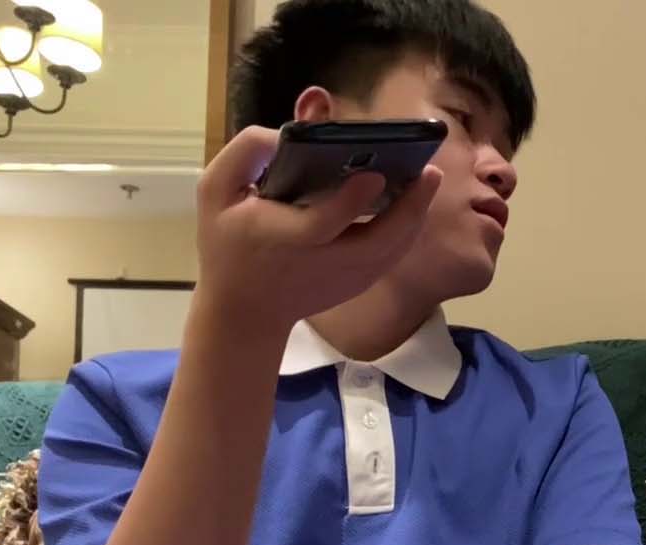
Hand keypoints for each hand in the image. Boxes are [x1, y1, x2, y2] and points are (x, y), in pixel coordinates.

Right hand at [193, 125, 443, 341]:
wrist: (244, 310)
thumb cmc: (227, 243)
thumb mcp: (215, 192)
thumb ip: (246, 154)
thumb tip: (282, 133)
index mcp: (285, 238)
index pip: (323, 224)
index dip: (350, 202)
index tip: (374, 175)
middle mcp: (322, 263)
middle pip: (377, 243)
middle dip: (409, 208)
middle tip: (430, 170)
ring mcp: (344, 279)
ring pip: (392, 251)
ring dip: (414, 216)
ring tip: (427, 179)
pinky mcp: (357, 284)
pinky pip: (391, 254)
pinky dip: (407, 229)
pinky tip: (414, 202)